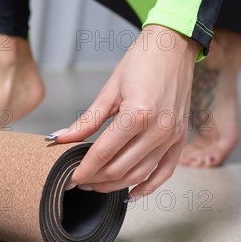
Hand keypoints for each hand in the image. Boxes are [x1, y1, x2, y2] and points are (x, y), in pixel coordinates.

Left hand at [49, 25, 200, 200]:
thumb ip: (86, 121)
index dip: (84, 170)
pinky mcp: (181, 139)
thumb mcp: (108, 91)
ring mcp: (172, 136)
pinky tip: (130, 193)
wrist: (174, 48)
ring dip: (115, 185)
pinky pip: (164, 172)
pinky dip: (147, 187)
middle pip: (119, 168)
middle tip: (79, 182)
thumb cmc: (141, 62)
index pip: (103, 153)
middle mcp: (158, 129)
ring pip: (139, 174)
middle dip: (95, 180)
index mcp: (137, 114)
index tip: (70, 178)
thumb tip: (60, 138)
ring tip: (96, 186)